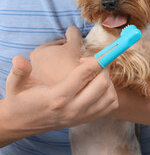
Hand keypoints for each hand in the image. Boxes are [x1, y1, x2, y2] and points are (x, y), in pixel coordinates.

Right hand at [1, 27, 117, 143]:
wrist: (22, 123)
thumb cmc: (21, 99)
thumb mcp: (15, 85)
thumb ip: (18, 72)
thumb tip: (20, 59)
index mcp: (57, 97)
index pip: (84, 75)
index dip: (96, 59)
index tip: (101, 50)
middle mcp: (73, 109)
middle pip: (102, 83)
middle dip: (102, 66)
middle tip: (91, 60)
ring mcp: (82, 116)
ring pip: (109, 94)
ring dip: (108, 79)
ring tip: (95, 72)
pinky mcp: (87, 119)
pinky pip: (110, 104)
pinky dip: (110, 92)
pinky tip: (98, 84)